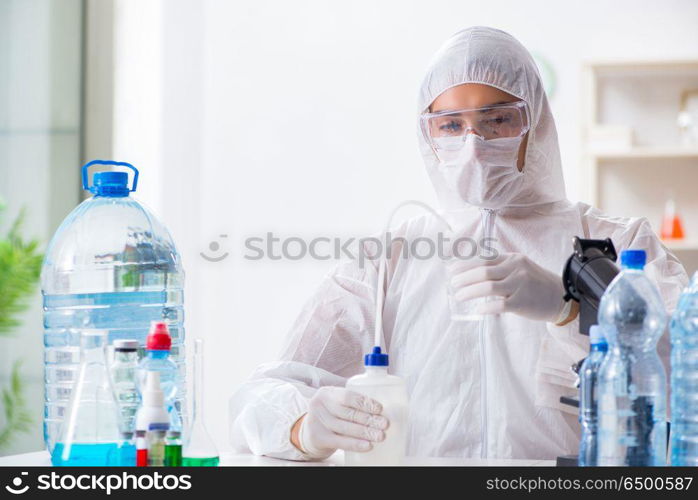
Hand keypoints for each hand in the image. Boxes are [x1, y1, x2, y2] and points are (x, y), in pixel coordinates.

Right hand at [293, 386, 388, 458]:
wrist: (309, 432)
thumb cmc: (330, 415)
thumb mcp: (336, 403)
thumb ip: (352, 404)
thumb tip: (380, 411)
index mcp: (327, 393)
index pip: (348, 396)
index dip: (364, 403)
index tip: (379, 409)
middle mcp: (319, 405)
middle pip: (348, 413)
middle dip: (368, 419)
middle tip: (384, 424)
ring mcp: (316, 422)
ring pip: (345, 428)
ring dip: (365, 432)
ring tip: (379, 436)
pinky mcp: (318, 437)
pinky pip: (339, 442)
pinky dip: (355, 444)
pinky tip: (367, 445)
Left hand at [449, 252, 564, 321]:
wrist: (562, 297)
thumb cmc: (536, 284)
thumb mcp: (520, 268)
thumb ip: (501, 268)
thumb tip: (472, 274)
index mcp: (512, 259)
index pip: (483, 260)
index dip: (465, 265)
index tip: (451, 270)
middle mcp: (516, 269)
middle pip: (483, 272)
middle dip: (463, 278)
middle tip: (452, 284)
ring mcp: (520, 285)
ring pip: (488, 287)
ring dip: (470, 292)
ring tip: (459, 296)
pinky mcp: (523, 302)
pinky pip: (500, 305)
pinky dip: (487, 307)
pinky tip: (478, 310)